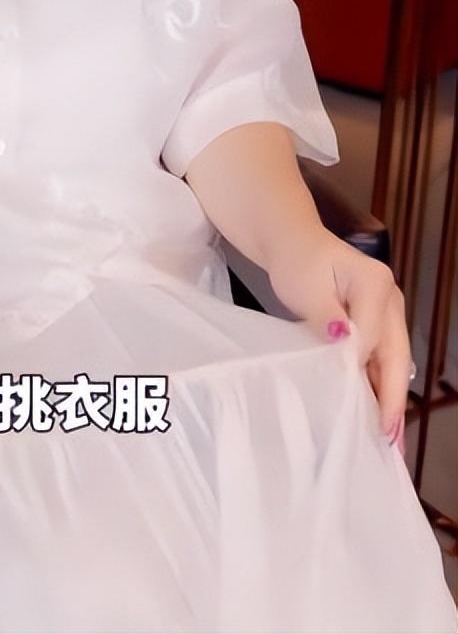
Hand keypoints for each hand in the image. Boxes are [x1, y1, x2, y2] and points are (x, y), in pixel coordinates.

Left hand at [266, 226, 410, 444]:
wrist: (292, 243)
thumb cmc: (297, 262)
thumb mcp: (306, 288)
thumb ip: (327, 315)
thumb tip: (345, 342)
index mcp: (376, 285)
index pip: (373, 338)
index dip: (364, 373)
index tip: (360, 410)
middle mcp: (391, 299)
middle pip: (394, 354)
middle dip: (393, 399)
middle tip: (390, 442)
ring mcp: (387, 311)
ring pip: (391, 360)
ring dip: (388, 396)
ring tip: (386, 438)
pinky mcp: (376, 322)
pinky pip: (380, 357)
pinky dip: (377, 383)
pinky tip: (374, 411)